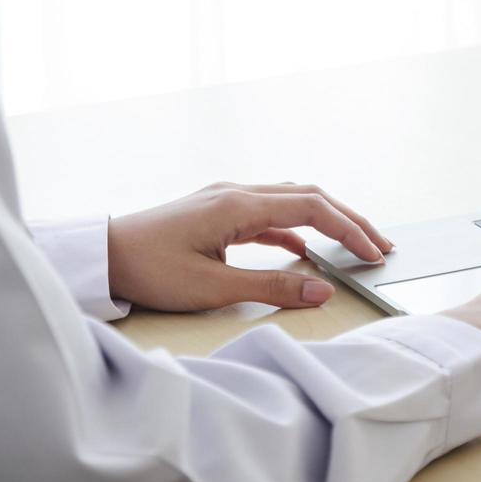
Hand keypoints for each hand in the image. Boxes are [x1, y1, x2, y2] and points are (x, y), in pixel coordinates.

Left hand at [106, 182, 393, 311]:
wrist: (99, 256)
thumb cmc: (147, 270)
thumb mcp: (212, 287)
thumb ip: (271, 286)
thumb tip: (321, 289)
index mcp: (238, 205)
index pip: (313, 207)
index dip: (349, 229)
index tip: (374, 255)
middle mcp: (237, 192)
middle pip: (310, 195)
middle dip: (350, 220)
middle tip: (381, 246)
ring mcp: (226, 199)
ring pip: (292, 200)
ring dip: (327, 220)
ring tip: (354, 244)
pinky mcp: (217, 211)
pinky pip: (269, 213)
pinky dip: (296, 228)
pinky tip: (306, 249)